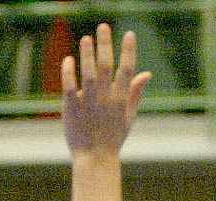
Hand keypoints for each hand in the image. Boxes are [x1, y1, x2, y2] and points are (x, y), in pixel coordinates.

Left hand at [62, 25, 151, 157]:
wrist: (95, 159)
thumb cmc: (113, 138)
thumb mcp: (129, 116)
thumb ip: (136, 93)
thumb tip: (147, 74)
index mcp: (121, 100)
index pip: (127, 70)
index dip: (129, 51)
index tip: (129, 34)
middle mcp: (105, 99)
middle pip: (106, 67)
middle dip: (106, 45)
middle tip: (103, 26)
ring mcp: (88, 103)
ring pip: (88, 74)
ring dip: (87, 54)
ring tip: (87, 38)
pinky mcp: (72, 108)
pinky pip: (69, 86)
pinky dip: (68, 71)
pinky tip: (69, 58)